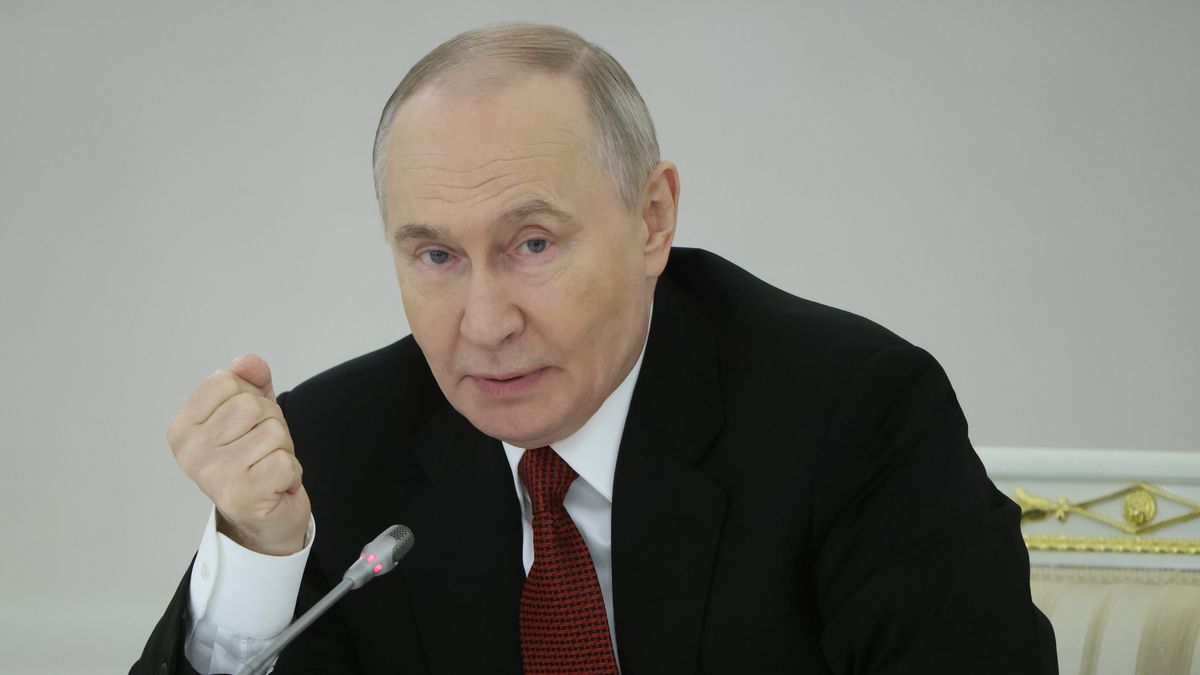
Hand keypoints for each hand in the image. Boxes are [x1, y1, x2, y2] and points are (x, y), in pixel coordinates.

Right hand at [167, 354, 309, 555]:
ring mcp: (213, 475)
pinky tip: (275, 486)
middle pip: (252, 405)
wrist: (264, 519)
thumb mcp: (251, 413)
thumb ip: (249, 382)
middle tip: (262, 451)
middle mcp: (190, 452)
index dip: (250, 396)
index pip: (225, 381)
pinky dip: (291, 472)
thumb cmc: (255, 461)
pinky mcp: (241, 495)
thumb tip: (248, 361)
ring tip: (267, 468)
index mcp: (183, 428)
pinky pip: (285, 461)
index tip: (246, 426)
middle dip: (272, 425)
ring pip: (273, 432)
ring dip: (283, 450)